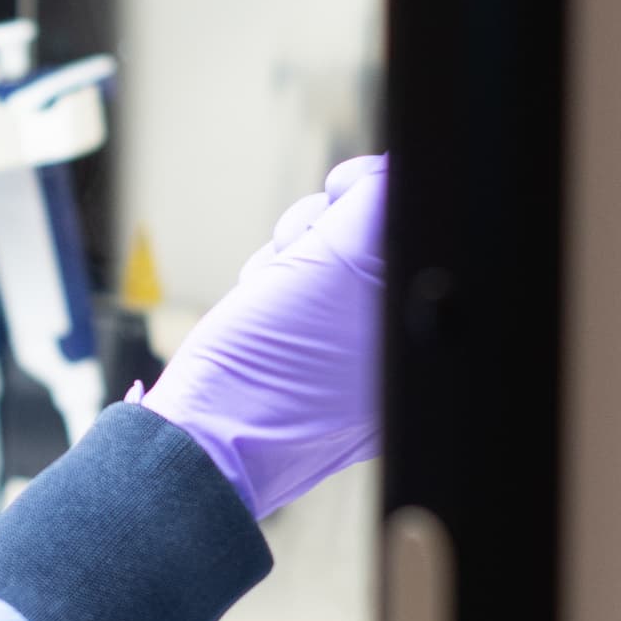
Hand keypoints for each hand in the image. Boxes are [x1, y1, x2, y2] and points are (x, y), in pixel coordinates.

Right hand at [134, 156, 384, 517]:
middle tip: (290, 253)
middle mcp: (401, 354)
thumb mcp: (333, 265)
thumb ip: (377, 206)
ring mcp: (360, 365)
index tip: (336, 194)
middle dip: (317, 232)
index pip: (415, 228)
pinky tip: (253, 317)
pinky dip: (275, 295)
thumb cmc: (264, 370)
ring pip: (327, 267)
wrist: (197, 445)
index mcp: (423, 336)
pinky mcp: (318, 372)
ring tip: (262, 294)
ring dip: (288, 261)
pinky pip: (305, 306)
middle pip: (369, 241)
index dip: (370, 195)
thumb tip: (390, 175)